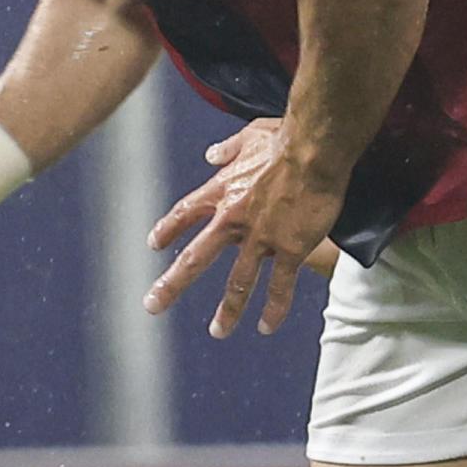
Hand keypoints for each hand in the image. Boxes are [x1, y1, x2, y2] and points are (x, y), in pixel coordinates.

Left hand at [146, 119, 349, 338]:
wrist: (315, 150)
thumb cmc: (286, 137)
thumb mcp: (250, 135)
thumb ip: (229, 148)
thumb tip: (212, 154)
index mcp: (222, 190)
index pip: (185, 213)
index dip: (168, 229)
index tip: (155, 244)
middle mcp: (233, 219)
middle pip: (195, 258)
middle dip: (172, 285)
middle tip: (152, 305)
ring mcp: (261, 238)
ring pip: (238, 282)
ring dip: (228, 310)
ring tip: (218, 331)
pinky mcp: (290, 249)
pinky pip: (280, 286)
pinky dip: (273, 309)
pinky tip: (266, 326)